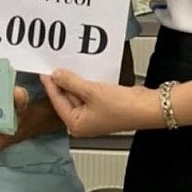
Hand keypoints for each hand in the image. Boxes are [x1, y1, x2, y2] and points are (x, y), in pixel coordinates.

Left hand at [41, 69, 160, 137]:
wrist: (146, 107)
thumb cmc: (123, 108)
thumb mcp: (91, 91)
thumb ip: (71, 82)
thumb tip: (57, 75)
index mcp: (76, 125)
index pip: (57, 102)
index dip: (51, 85)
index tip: (44, 72)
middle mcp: (83, 122)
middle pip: (66, 99)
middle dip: (62, 82)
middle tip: (55, 65)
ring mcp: (93, 115)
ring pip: (77, 94)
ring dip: (74, 81)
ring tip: (67, 66)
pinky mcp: (102, 106)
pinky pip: (88, 92)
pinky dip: (84, 82)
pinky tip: (82, 71)